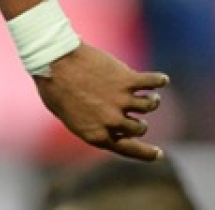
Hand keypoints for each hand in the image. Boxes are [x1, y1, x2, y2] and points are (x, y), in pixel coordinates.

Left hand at [34, 43, 168, 160]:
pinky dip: (159, 81)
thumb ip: (91, 124)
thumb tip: (111, 124)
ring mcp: (122, 100)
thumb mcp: (67, 115)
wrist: (53, 61)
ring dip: (152, 101)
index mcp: (96, 135)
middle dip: (139, 124)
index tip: (158, 153)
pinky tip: (161, 80)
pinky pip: (153, 82)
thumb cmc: (53, 87)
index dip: (146, 153)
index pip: (128, 150)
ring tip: (151, 96)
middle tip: (137, 115)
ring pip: (149, 106)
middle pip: (139, 128)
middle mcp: (112, 121)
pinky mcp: (127, 79)